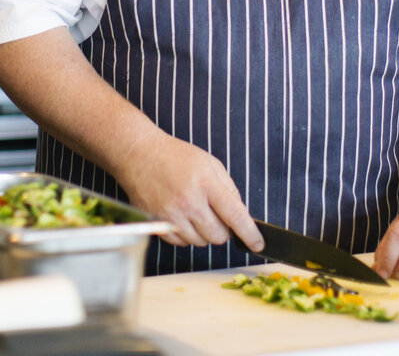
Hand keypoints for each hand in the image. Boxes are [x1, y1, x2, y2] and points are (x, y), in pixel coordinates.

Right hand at [112, 132, 262, 250]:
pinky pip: (182, 243)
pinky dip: (186, 235)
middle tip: (215, 214)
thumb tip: (241, 216)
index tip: (258, 243)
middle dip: (223, 230)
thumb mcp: (210, 163)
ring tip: (195, 210)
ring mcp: (171, 215)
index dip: (249, 233)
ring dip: (204, 232)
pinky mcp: (157, 224)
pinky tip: (181, 215)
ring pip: (201, 242)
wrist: (139, 155)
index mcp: (206, 183)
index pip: (235, 216)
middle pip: (218, 236)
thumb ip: (229, 189)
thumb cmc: (176, 157)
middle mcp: (189, 202)